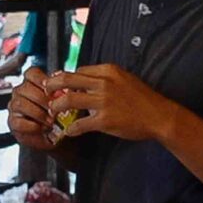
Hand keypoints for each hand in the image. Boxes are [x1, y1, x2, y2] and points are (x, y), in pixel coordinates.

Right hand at [7, 68, 54, 151]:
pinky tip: (42, 128)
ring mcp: (14, 107)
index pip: (31, 73)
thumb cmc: (56, 116)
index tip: (51, 89)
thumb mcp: (61, 102)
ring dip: (38, 113)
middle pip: (26, 88)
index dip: (41, 79)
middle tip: (55, 109)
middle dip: (43, 99)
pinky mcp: (12, 122)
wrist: (51, 136)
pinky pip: (19, 122)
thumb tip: (67, 89)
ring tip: (50, 121)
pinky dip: (32, 126)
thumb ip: (61, 93)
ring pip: (20, 104)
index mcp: (32, 83)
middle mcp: (20, 92)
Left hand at [45, 65, 178, 141]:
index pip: (79, 70)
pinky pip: (80, 124)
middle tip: (44, 90)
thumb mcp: (125, 79)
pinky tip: (68, 131)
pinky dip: (71, 128)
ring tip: (52, 111)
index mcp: (108, 70)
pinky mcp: (105, 120)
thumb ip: (105, 78)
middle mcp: (104, 83)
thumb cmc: (143, 98)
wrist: (158, 115)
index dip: (66, 77)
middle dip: (52, 84)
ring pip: (69, 100)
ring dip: (56, 106)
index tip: (58, 82)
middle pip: (68, 80)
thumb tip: (85, 81)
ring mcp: (103, 101)